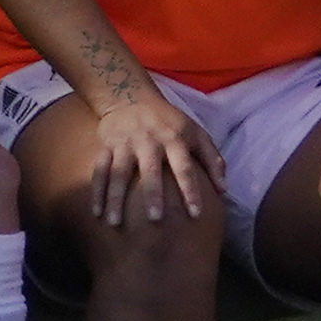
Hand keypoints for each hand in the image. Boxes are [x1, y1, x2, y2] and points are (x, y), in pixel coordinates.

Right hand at [87, 89, 224, 228]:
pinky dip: (96, 191)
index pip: (185, 167)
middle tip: (155, 219)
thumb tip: (224, 190)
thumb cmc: (170, 122)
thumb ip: (213, 160)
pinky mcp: (107, 146)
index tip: (196, 214)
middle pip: (150, 170)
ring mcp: (125, 143)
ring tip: (114, 223)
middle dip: (152, 194)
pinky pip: (99, 170)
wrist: (130, 97)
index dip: (191, 190)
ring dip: (116, 198)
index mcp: (175, 138)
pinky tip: (96, 212)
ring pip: (119, 173)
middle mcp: (149, 140)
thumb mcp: (196, 132)